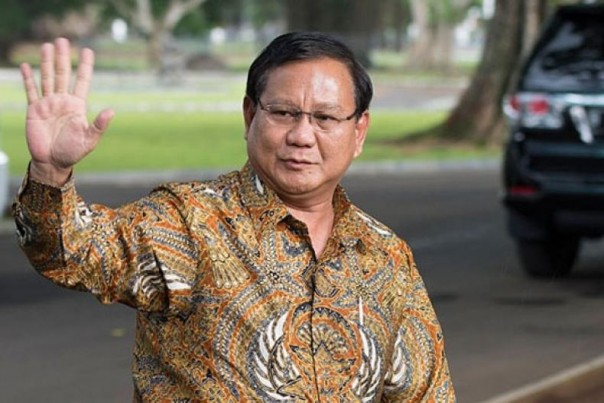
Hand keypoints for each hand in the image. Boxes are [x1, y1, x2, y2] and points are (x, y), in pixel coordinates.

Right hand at [20, 37, 113, 185]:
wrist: (52, 162)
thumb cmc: (73, 152)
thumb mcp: (90, 139)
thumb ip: (99, 124)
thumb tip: (112, 110)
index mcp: (78, 106)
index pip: (82, 81)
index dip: (85, 66)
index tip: (88, 50)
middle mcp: (63, 101)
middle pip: (63, 74)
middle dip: (63, 57)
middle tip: (62, 40)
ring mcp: (48, 104)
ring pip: (47, 78)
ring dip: (47, 62)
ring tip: (46, 46)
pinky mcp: (34, 110)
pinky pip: (31, 91)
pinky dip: (28, 78)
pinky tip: (26, 66)